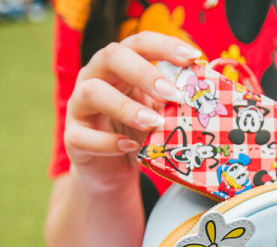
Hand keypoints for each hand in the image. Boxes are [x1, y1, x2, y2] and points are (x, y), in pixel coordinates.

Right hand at [64, 33, 201, 188]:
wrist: (111, 171)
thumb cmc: (135, 136)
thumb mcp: (158, 117)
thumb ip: (172, 106)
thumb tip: (202, 102)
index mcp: (119, 69)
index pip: (138, 44)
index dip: (164, 46)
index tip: (192, 57)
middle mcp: (95, 79)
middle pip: (112, 57)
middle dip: (144, 73)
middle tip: (172, 93)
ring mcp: (80, 107)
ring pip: (91, 93)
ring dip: (126, 107)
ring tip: (153, 123)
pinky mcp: (73, 137)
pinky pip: (84, 136)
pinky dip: (108, 142)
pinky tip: (130, 147)